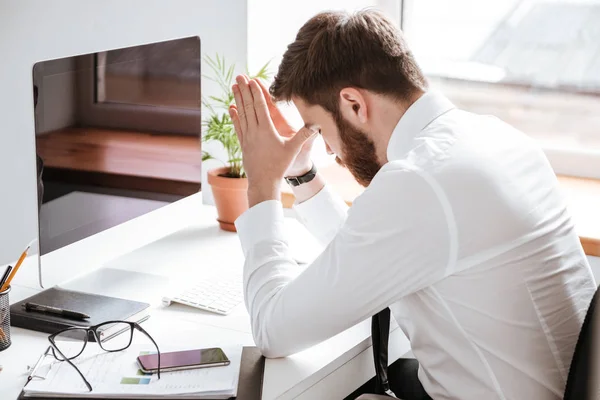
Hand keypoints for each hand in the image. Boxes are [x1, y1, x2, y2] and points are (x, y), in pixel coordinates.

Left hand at [229, 76, 316, 206]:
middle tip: (239, 76)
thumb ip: (304, 136)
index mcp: (266, 130)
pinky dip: (235, 116)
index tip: (252, 80)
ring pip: (241, 114)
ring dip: (237, 99)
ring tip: (234, 86)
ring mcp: (247, 138)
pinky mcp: (243, 144)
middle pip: (248, 106)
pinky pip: (237, 126)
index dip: (256, 92)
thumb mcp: (293, 150)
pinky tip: (231, 108)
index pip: (260, 106)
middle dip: (244, 90)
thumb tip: (317, 125)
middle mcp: (254, 132)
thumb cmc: (280, 166)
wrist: (263, 182)